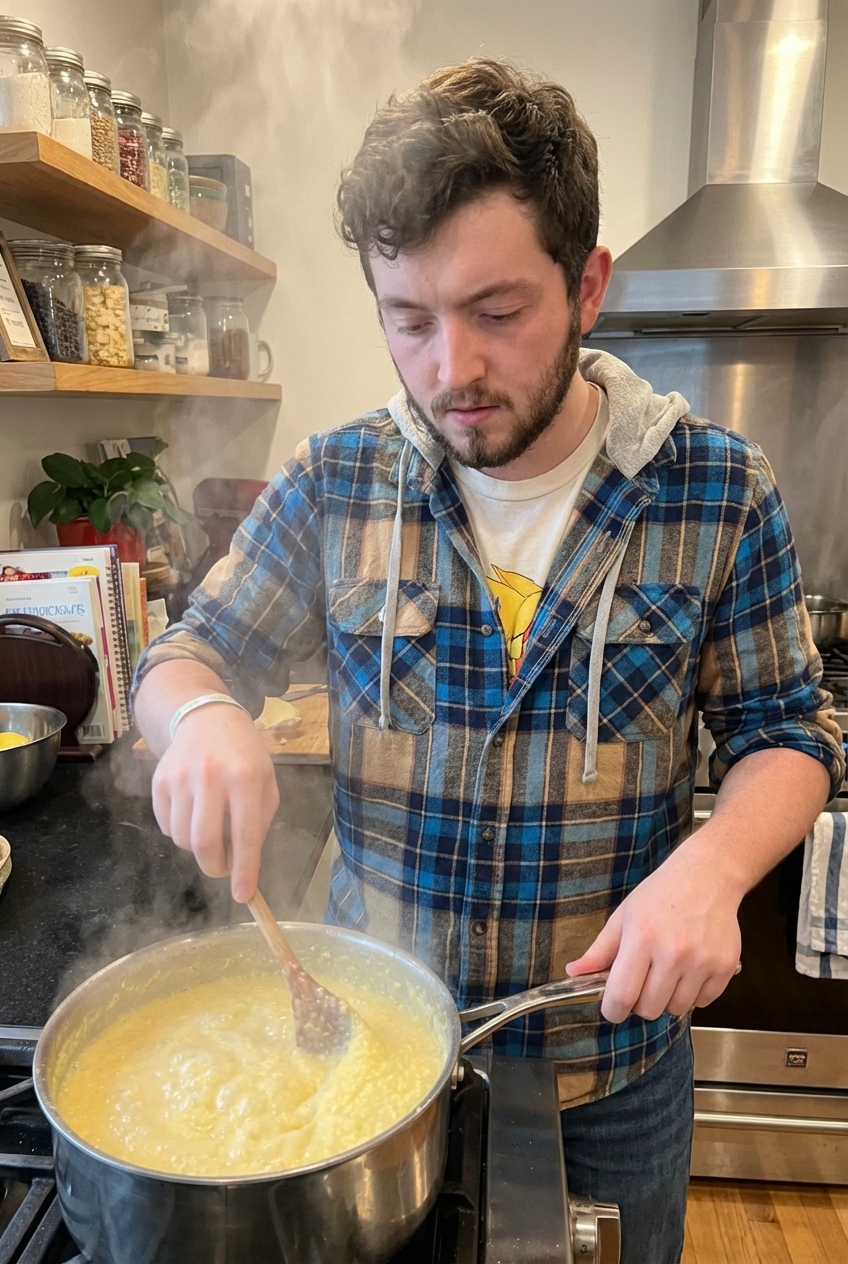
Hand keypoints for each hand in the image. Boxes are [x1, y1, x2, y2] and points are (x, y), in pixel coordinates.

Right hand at [151, 703, 279, 902]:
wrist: (206, 720)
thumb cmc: (244, 756)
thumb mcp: (265, 782)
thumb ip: (259, 822)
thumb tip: (244, 864)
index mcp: (245, 778)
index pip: (245, 835)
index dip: (243, 870)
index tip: (242, 896)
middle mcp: (210, 777)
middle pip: (205, 843)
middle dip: (214, 867)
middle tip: (222, 868)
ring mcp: (180, 778)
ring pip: (183, 839)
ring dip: (198, 847)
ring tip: (210, 827)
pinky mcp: (159, 782)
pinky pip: (166, 827)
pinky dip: (180, 831)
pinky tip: (193, 812)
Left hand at [565, 836, 741, 1023]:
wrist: (707, 876)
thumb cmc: (661, 894)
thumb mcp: (623, 916)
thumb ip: (599, 950)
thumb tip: (573, 973)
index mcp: (642, 938)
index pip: (622, 996)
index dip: (612, 1010)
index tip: (612, 1008)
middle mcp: (673, 953)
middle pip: (649, 1009)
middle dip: (640, 1002)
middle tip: (642, 982)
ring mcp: (702, 961)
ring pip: (677, 1009)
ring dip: (668, 998)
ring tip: (667, 972)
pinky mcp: (724, 967)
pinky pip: (703, 1003)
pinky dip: (693, 994)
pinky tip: (689, 970)